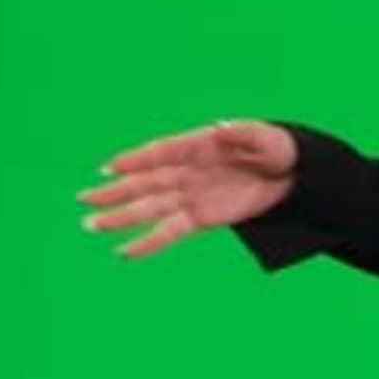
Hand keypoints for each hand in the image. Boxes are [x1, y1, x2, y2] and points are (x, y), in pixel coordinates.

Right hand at [82, 120, 300, 259]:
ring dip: (120, 217)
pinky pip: (169, 231)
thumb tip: (220, 127)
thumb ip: (243, 133)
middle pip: (145, 182)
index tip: (110, 167)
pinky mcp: (201, 218)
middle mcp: (187, 171)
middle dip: (115, 191)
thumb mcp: (268, 139)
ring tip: (91, 225)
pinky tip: (124, 252)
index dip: (135, 160)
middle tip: (84, 198)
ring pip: (149, 208)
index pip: (161, 153)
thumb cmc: (279, 149)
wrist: (294, 176)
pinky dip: (147, 243)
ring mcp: (191, 195)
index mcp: (198, 145)